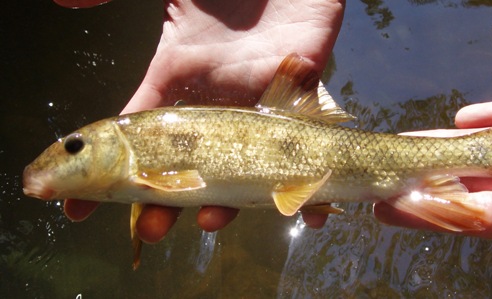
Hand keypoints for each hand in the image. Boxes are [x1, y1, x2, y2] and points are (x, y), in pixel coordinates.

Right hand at [60, 0, 344, 240]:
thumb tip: (63, 1)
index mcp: (178, 78)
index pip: (138, 135)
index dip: (111, 172)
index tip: (77, 209)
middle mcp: (216, 100)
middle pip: (190, 165)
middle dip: (168, 201)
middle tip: (152, 230)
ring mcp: (258, 102)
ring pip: (243, 168)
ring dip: (227, 202)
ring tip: (210, 221)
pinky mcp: (300, 94)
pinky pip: (308, 148)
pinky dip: (310, 186)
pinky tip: (311, 212)